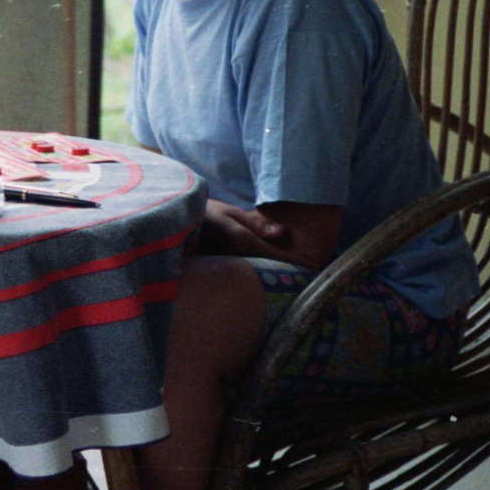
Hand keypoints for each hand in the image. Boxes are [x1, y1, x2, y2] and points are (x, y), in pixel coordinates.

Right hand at [195, 198, 340, 269]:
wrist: (174, 222)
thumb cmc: (203, 214)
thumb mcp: (230, 213)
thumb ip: (256, 223)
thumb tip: (283, 232)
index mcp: (241, 241)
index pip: (275, 255)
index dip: (297, 261)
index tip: (316, 267)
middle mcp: (236, 257)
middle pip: (269, 270)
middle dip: (289, 272)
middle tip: (311, 274)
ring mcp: (228, 266)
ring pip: (258, 274)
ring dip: (275, 274)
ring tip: (296, 277)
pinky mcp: (223, 270)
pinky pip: (246, 273)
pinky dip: (260, 272)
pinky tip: (269, 272)